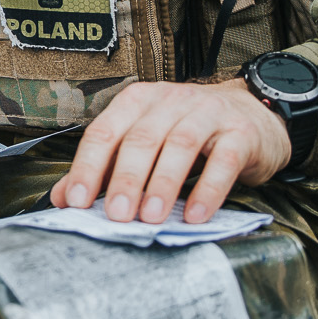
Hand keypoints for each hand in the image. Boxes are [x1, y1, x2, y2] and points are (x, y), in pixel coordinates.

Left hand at [48, 80, 289, 224]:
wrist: (253, 115)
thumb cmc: (190, 133)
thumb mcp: (146, 143)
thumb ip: (106, 168)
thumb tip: (64, 198)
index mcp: (138, 101)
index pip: (105, 131)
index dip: (88, 166)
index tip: (78, 201)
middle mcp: (170, 100)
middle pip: (142, 138)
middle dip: (126, 179)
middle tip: (117, 215)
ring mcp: (208, 113)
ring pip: (180, 145)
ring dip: (163, 184)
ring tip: (152, 217)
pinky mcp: (240, 133)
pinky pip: (223, 161)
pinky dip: (208, 190)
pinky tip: (195, 215)